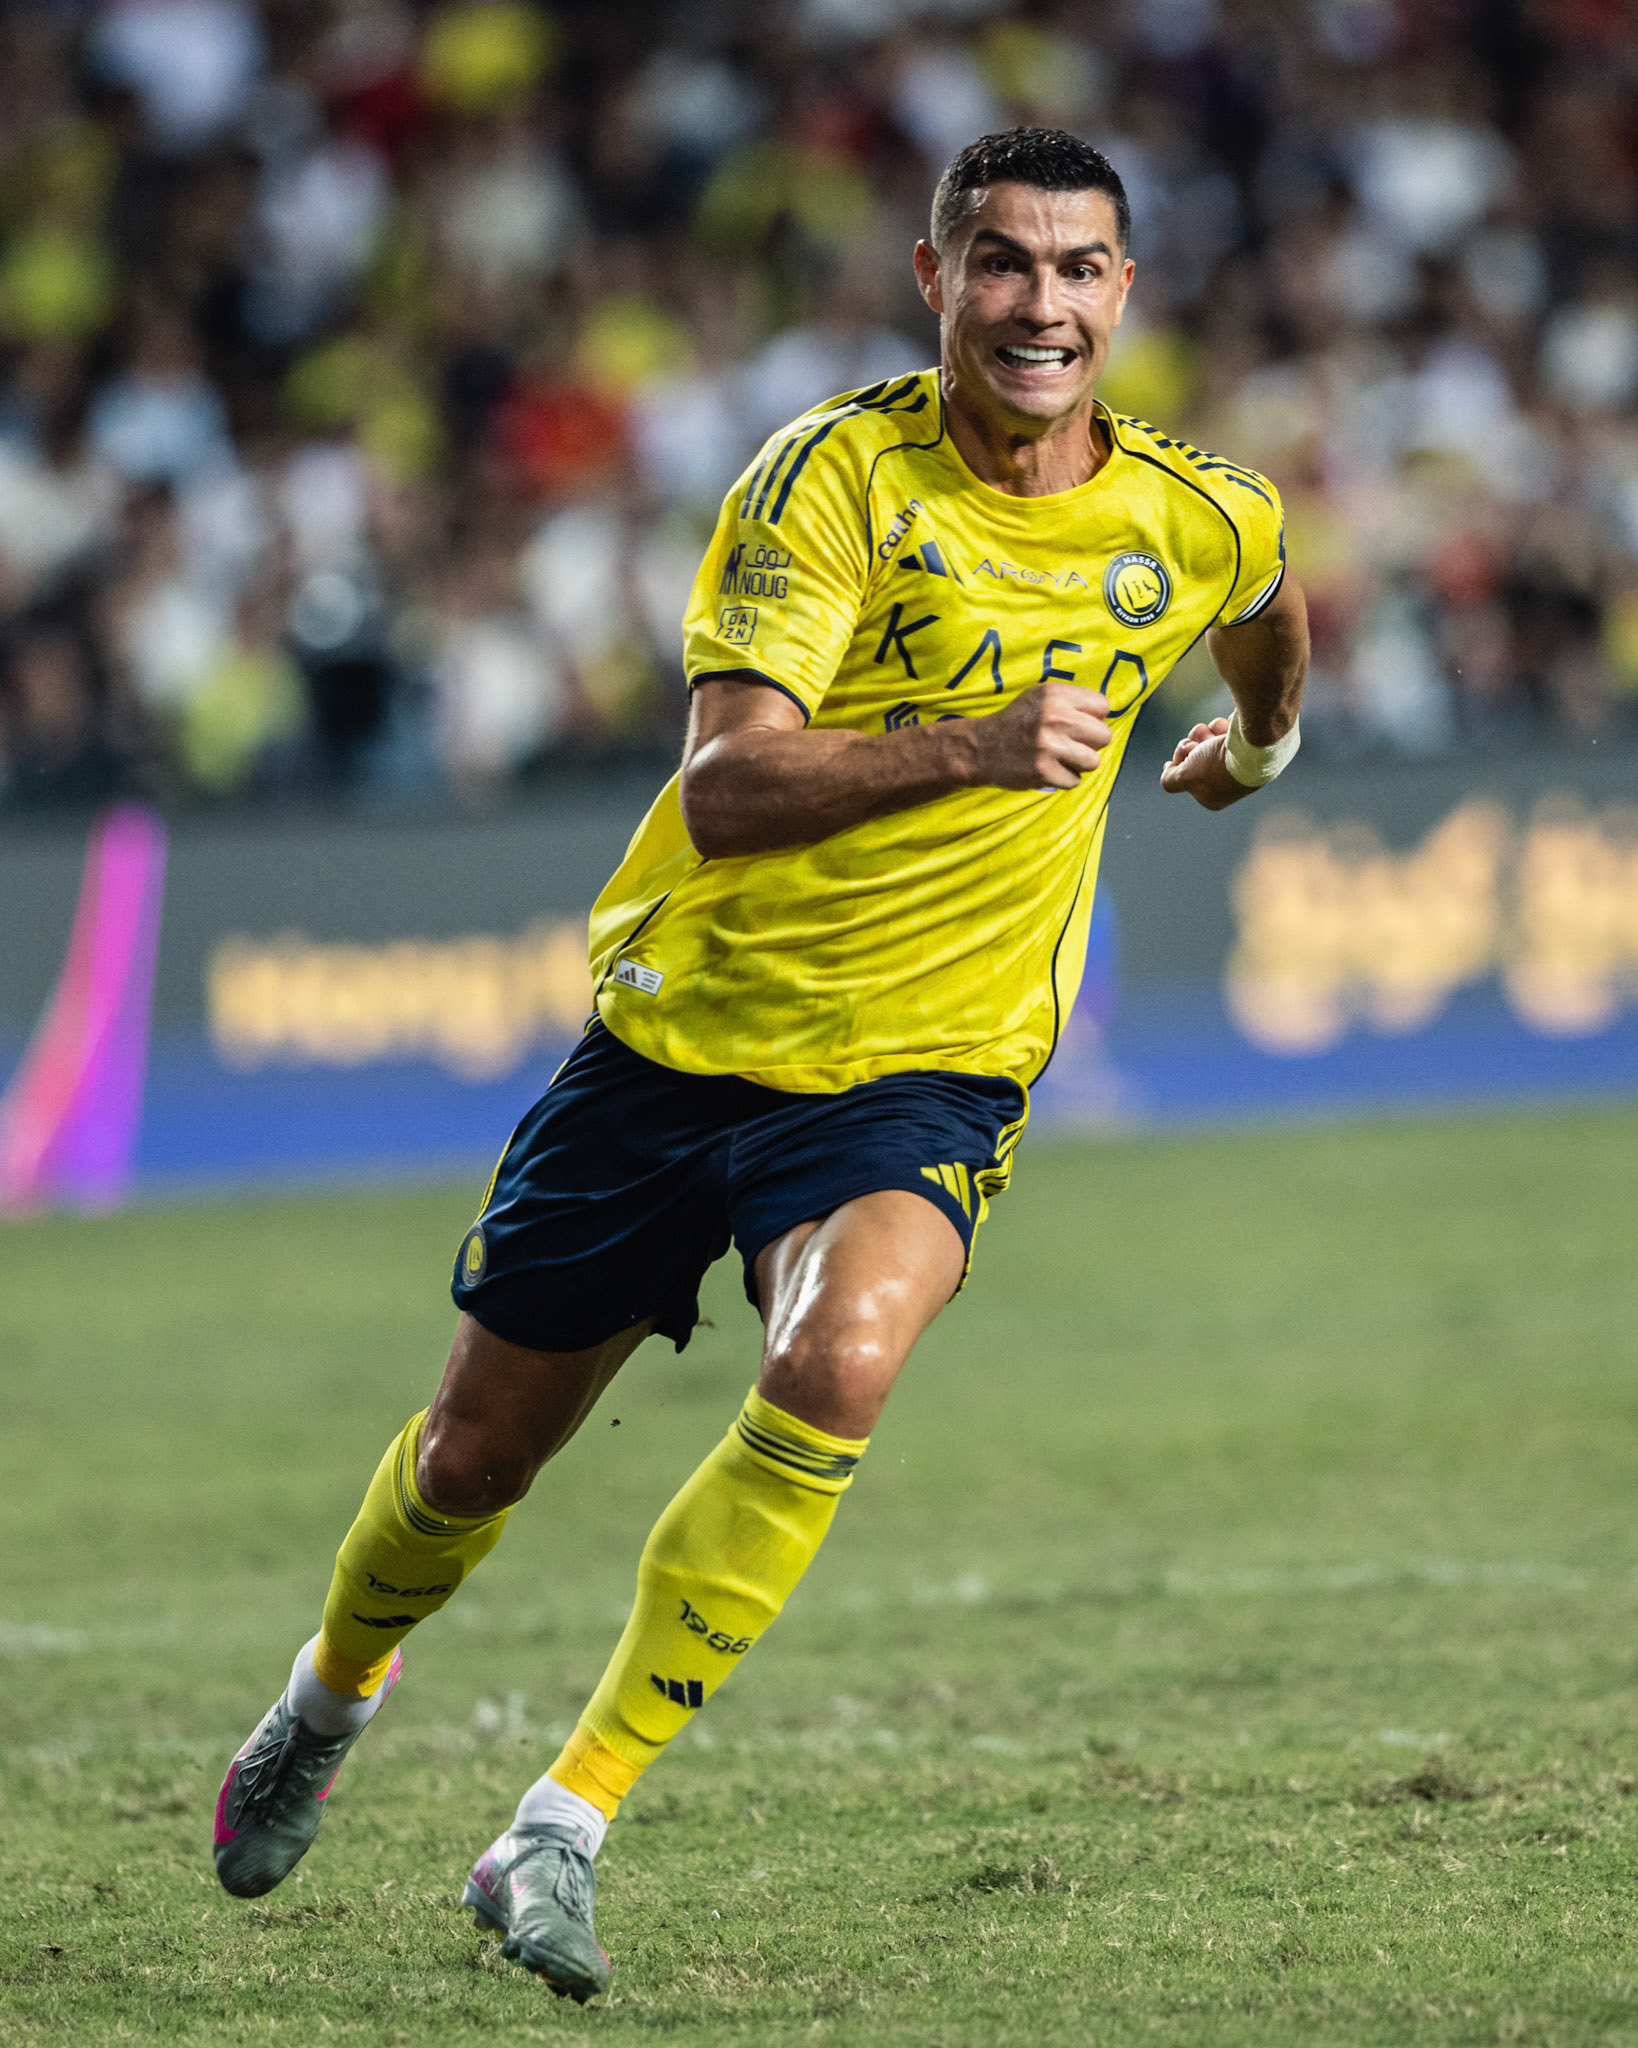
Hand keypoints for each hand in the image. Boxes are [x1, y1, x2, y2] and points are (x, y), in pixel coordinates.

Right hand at [964, 682, 1112, 791]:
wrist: (982, 747)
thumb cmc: (1016, 722)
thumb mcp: (1040, 697)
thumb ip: (1071, 701)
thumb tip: (1104, 716)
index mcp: (1056, 695)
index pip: (1103, 706)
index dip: (1094, 718)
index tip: (1079, 724)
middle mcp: (1056, 718)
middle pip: (1104, 736)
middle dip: (1091, 743)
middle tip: (1071, 745)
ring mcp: (1050, 746)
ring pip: (1093, 761)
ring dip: (1080, 764)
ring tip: (1062, 759)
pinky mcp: (1044, 771)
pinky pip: (1075, 780)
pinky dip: (1064, 779)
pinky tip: (1049, 770)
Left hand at [1159, 718, 1255, 810]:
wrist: (1257, 742)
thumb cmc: (1219, 763)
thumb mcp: (1186, 776)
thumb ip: (1170, 779)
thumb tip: (1167, 771)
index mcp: (1213, 797)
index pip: (1184, 775)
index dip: (1180, 763)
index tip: (1185, 757)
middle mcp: (1226, 782)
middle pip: (1194, 756)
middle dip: (1192, 745)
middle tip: (1198, 745)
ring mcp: (1237, 761)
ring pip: (1205, 740)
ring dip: (1204, 733)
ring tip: (1214, 734)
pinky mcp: (1245, 743)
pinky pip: (1222, 730)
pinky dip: (1221, 726)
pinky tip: (1228, 728)